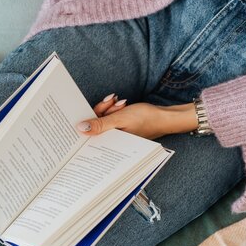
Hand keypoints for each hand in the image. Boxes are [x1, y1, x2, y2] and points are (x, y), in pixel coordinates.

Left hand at [77, 93, 197, 139]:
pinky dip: (114, 109)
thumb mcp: (120, 119)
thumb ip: (100, 124)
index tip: (86, 108)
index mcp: (111, 144)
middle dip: (102, 110)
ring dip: (109, 108)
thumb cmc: (146, 119)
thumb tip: (80, 129)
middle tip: (112, 102)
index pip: (90, 135)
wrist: (165, 116)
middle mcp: (113, 141)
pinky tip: (122, 103)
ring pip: (104, 119)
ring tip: (121, 103)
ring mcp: (117, 134)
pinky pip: (111, 118)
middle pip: (96, 125)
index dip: (88, 120)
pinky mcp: (122, 128)